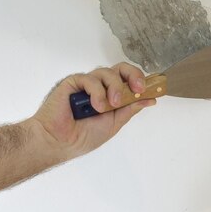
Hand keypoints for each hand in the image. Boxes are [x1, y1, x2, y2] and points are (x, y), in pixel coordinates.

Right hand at [30, 63, 155, 159]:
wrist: (60, 142)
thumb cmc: (83, 136)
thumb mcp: (114, 123)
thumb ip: (130, 109)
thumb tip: (150, 100)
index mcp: (110, 95)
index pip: (128, 80)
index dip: (140, 80)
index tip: (150, 89)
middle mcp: (99, 87)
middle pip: (120, 69)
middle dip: (133, 75)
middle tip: (138, 88)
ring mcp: (86, 84)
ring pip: (107, 72)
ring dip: (114, 88)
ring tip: (110, 106)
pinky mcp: (73, 82)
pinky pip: (90, 79)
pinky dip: (97, 92)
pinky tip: (95, 106)